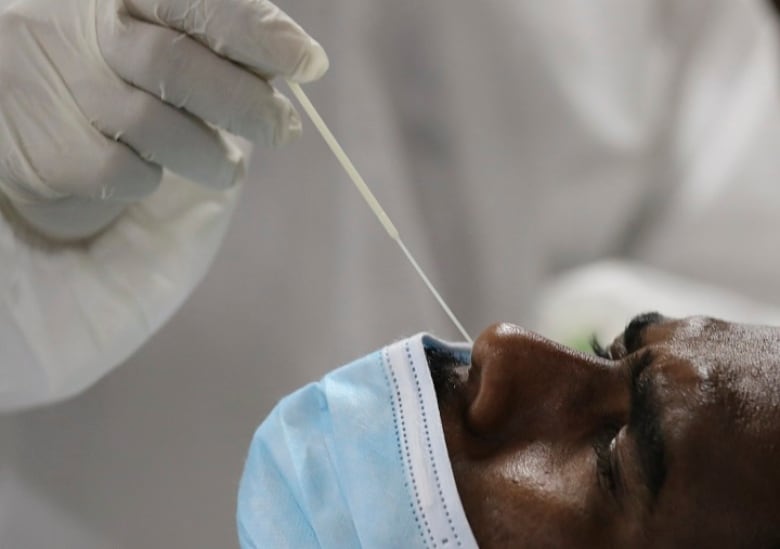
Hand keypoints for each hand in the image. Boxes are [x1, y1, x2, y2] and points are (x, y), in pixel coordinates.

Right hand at [0, 0, 328, 239]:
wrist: (19, 96)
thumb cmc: (112, 60)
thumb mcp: (151, 24)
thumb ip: (213, 34)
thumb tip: (299, 63)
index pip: (192, 1)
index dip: (256, 33)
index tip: (310, 64)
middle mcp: (72, 27)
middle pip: (174, 65)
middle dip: (245, 105)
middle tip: (284, 129)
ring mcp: (51, 85)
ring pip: (154, 128)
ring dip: (211, 155)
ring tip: (230, 167)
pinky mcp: (42, 148)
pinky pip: (122, 172)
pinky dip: (155, 177)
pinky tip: (158, 168)